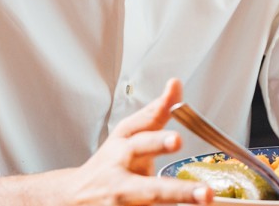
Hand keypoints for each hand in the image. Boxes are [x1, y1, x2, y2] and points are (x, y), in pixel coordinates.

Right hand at [54, 78, 212, 204]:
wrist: (73, 198)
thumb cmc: (110, 164)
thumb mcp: (128, 135)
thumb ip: (155, 113)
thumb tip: (175, 84)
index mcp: (122, 141)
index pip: (140, 122)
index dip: (158, 112)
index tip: (175, 106)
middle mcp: (119, 164)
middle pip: (139, 152)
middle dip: (158, 145)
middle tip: (178, 140)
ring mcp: (119, 193)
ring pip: (148, 191)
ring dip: (176, 193)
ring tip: (204, 195)